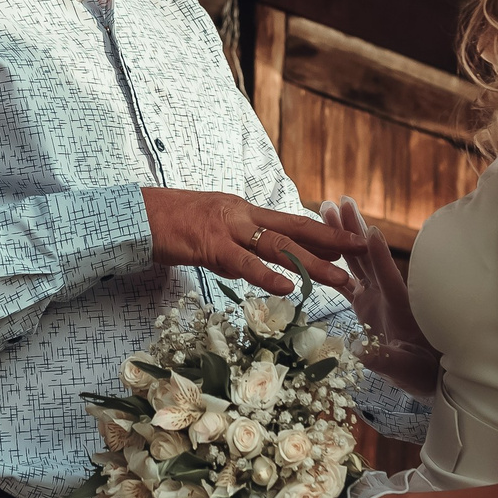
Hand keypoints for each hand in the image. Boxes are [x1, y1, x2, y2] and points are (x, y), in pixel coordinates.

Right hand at [140, 189, 361, 294]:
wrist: (135, 215)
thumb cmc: (168, 225)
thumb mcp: (211, 232)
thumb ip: (238, 247)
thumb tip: (262, 266)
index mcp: (243, 211)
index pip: (291, 221)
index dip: (323, 231)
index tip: (351, 240)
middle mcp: (241, 215)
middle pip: (294, 229)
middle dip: (330, 242)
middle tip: (361, 254)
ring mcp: (227, 228)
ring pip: (278, 246)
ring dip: (312, 264)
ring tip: (340, 279)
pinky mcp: (209, 245)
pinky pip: (243, 263)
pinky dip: (267, 275)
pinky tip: (288, 286)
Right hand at [325, 195, 438, 396]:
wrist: (429, 374)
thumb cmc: (424, 372)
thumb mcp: (408, 371)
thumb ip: (387, 361)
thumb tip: (361, 351)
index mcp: (399, 307)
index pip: (388, 277)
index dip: (379, 255)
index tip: (370, 231)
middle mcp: (386, 295)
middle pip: (366, 257)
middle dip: (352, 229)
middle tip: (340, 201)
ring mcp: (375, 297)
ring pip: (356, 260)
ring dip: (342, 236)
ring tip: (329, 209)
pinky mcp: (367, 305)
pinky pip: (348, 279)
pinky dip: (336, 264)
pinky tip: (322, 247)